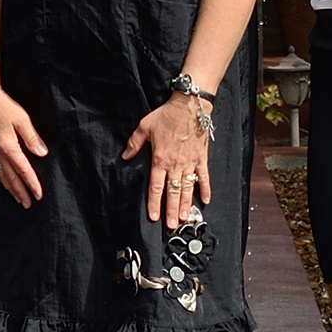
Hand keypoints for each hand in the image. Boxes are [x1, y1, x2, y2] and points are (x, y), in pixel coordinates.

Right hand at [0, 77, 47, 208]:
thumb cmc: (3, 106)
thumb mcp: (22, 120)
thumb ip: (32, 137)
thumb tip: (42, 153)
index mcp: (8, 147)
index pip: (23, 171)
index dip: (32, 184)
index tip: (39, 195)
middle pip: (12, 179)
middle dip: (21, 193)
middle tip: (29, 205)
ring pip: (2, 176)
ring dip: (11, 189)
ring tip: (18, 198)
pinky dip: (1, 179)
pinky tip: (4, 181)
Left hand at [123, 93, 212, 228]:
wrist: (189, 106)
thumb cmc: (166, 115)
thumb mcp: (144, 126)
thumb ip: (134, 144)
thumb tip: (125, 157)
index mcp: (160, 159)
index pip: (156, 187)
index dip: (154, 203)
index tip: (154, 217)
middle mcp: (175, 164)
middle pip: (173, 192)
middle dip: (171, 210)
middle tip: (171, 225)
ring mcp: (190, 162)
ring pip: (187, 188)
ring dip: (186, 204)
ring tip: (184, 219)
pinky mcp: (201, 158)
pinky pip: (204, 177)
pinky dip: (205, 189)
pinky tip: (205, 201)